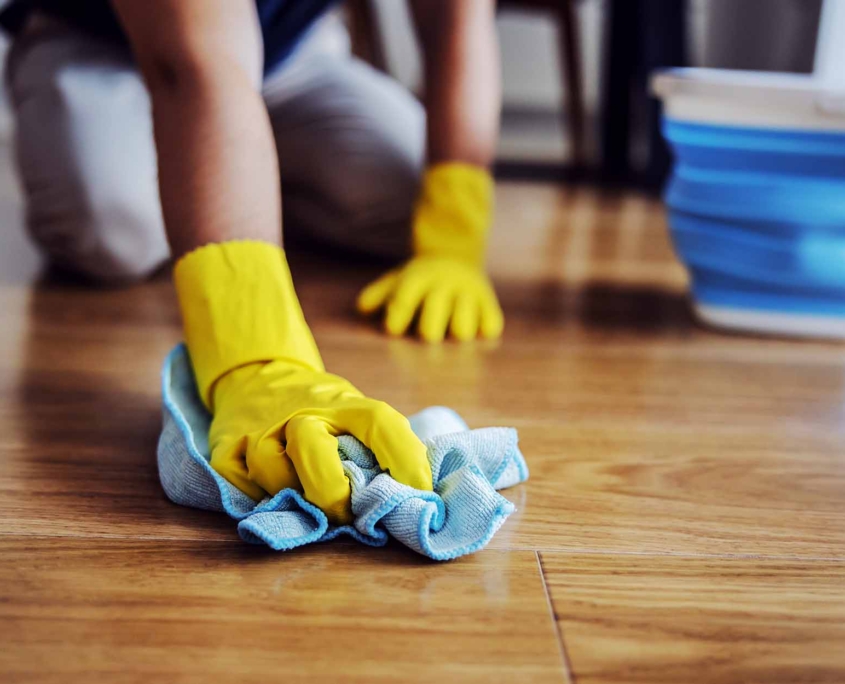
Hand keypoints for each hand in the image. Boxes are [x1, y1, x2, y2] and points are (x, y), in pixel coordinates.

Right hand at [173, 240, 431, 526]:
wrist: (257, 374)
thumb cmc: (320, 409)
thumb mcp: (351, 411)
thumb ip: (376, 446)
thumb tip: (417, 497)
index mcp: (342, 403)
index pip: (379, 422)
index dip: (404, 459)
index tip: (420, 493)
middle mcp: (300, 411)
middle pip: (313, 452)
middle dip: (333, 494)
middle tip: (347, 516)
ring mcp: (259, 428)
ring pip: (272, 473)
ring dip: (293, 497)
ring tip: (307, 504)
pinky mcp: (225, 447)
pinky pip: (241, 484)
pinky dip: (259, 498)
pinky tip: (274, 496)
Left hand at [357, 256, 503, 342]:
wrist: (456, 255)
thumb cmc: (420, 280)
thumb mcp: (396, 280)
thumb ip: (377, 295)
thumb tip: (362, 309)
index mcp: (419, 277)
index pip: (404, 301)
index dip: (396, 319)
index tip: (394, 330)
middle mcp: (445, 283)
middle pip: (431, 327)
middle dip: (427, 334)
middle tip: (428, 333)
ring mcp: (469, 292)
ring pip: (462, 331)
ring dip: (455, 334)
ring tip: (452, 330)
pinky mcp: (489, 302)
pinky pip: (489, 327)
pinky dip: (482, 331)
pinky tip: (474, 326)